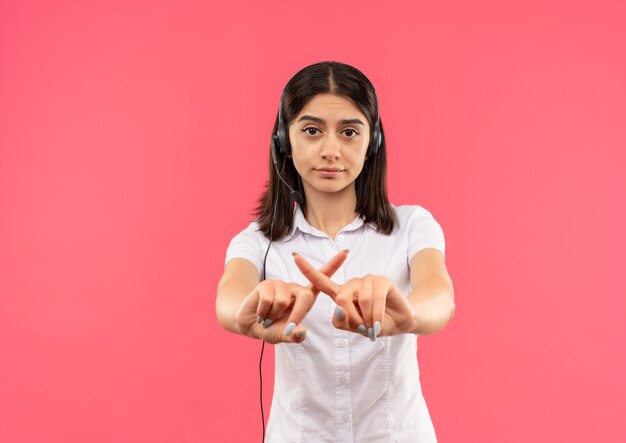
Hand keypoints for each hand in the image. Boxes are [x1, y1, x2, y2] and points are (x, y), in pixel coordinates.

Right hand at [234, 249, 348, 343]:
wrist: (248, 324)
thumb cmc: (271, 328)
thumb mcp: (283, 335)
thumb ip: (293, 336)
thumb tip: (302, 332)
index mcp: (304, 298)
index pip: (321, 280)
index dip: (333, 265)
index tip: (345, 252)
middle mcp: (295, 288)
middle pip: (306, 296)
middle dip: (296, 315)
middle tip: (286, 327)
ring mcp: (281, 285)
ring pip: (283, 301)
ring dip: (274, 315)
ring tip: (269, 316)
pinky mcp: (266, 284)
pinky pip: (269, 300)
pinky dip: (264, 312)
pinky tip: (261, 312)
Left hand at [292, 253, 417, 339]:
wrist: (400, 323)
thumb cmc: (375, 325)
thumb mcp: (355, 328)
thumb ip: (342, 322)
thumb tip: (338, 309)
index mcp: (341, 294)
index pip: (321, 281)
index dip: (307, 269)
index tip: (294, 256)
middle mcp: (352, 284)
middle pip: (341, 298)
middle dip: (351, 319)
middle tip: (361, 330)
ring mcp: (367, 279)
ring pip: (359, 299)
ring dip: (366, 319)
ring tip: (372, 326)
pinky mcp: (382, 280)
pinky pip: (374, 298)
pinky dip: (376, 315)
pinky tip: (379, 324)